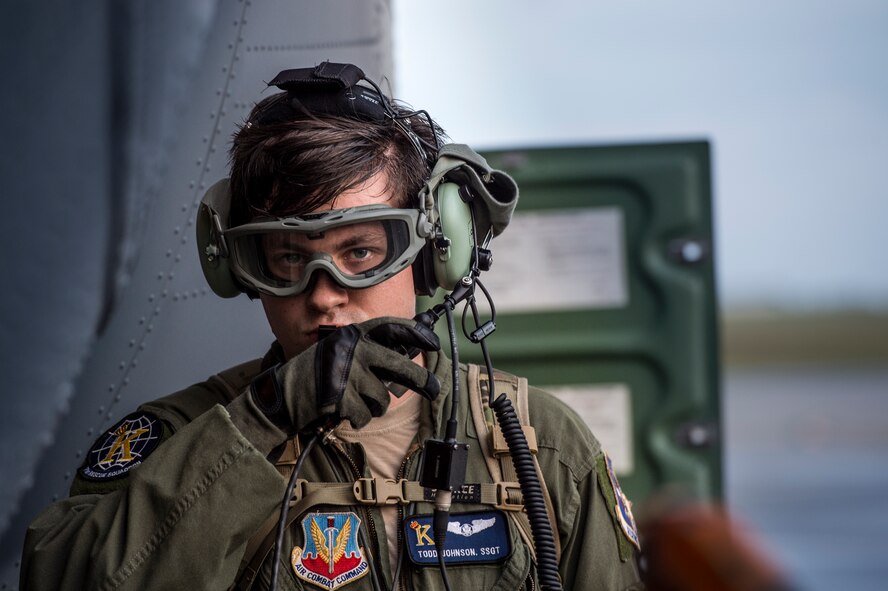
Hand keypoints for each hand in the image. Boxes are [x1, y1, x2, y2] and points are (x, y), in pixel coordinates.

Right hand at [250, 317, 440, 433]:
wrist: (280, 395)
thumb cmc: (313, 376)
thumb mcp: (338, 353)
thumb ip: (366, 355)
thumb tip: (403, 365)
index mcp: (352, 336)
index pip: (390, 327)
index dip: (415, 333)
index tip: (433, 341)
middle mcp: (353, 350)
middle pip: (400, 366)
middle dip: (421, 380)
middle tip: (434, 389)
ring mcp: (348, 373)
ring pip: (382, 398)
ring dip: (373, 406)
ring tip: (354, 402)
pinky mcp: (342, 398)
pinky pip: (365, 416)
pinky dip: (357, 419)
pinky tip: (342, 412)